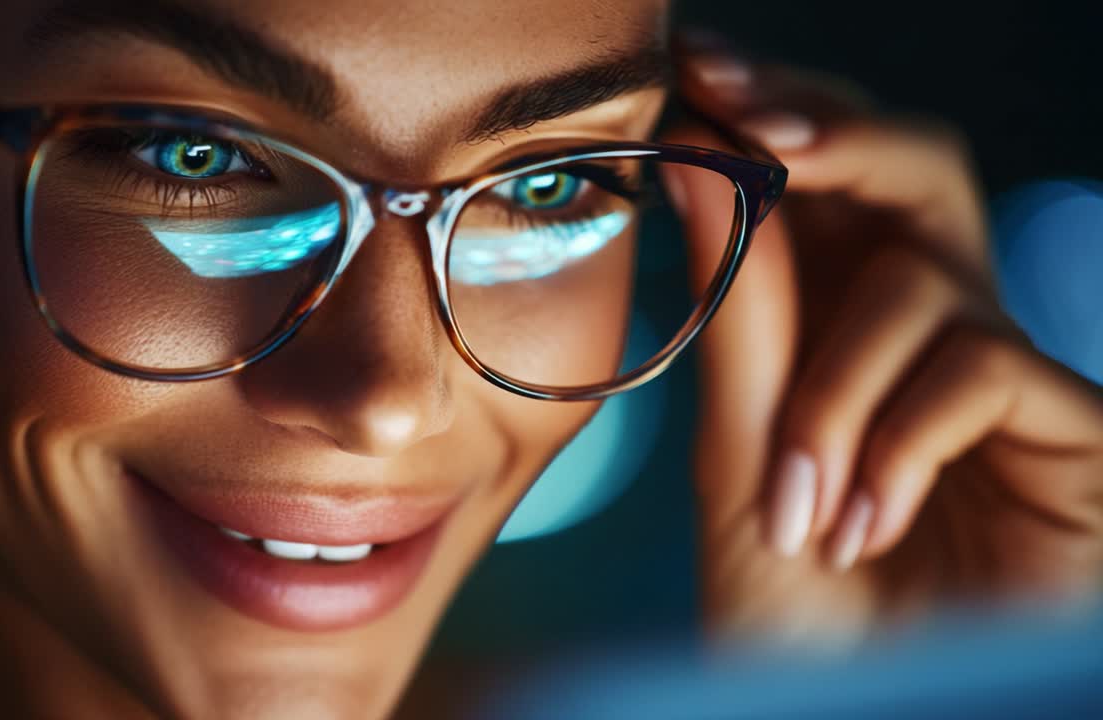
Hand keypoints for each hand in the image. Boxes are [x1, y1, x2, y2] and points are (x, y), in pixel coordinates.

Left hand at [666, 33, 1102, 647]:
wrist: (856, 714)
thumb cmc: (798, 605)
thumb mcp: (741, 454)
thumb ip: (740, 315)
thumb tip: (707, 167)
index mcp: (848, 319)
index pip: (831, 178)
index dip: (775, 112)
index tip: (699, 71)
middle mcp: (935, 329)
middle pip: (919, 168)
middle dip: (834, 135)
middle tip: (756, 125)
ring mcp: (1011, 378)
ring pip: (927, 285)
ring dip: (833, 394)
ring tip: (797, 506)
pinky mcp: (1075, 435)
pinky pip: (986, 369)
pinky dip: (900, 443)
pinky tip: (862, 523)